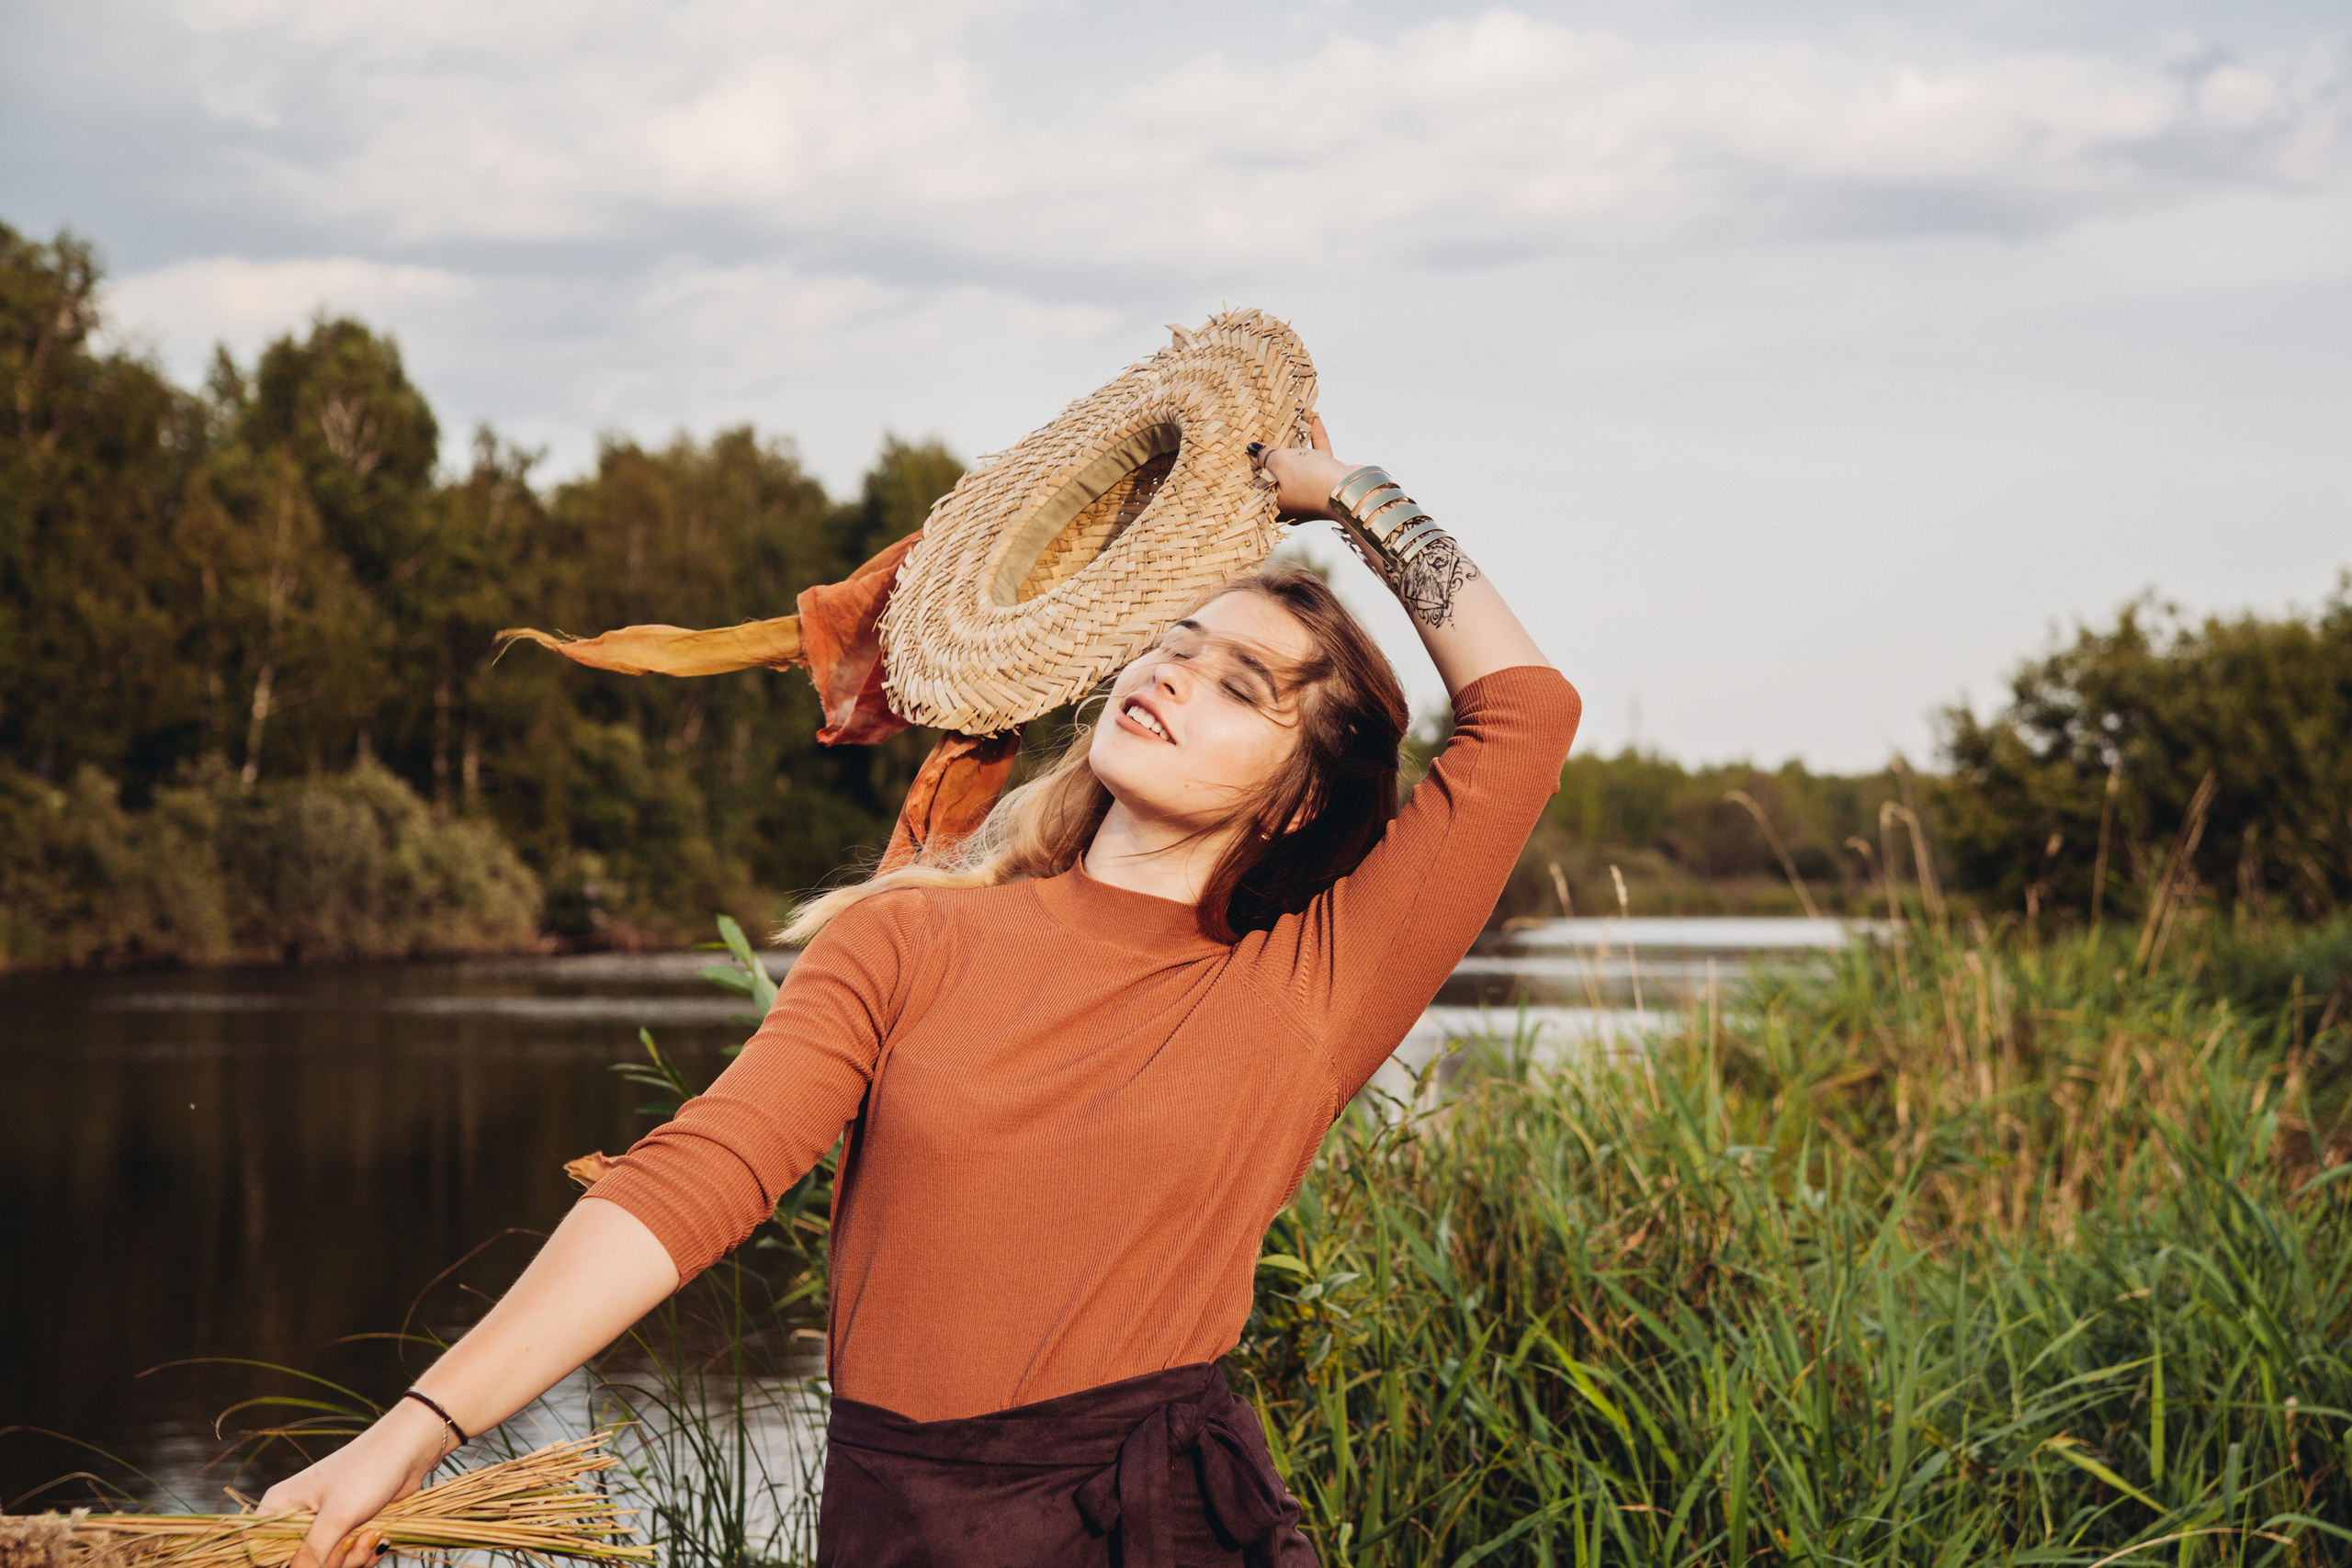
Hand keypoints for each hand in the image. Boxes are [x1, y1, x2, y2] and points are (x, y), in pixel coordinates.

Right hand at [257, 1398, 451, 1567]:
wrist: (410, 1451)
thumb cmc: (368, 1472)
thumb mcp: (336, 1516)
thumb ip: (312, 1555)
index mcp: (278, 1508)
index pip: (263, 1555)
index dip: (287, 1564)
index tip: (316, 1559)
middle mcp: (295, 1519)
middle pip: (300, 1565)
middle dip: (331, 1562)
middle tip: (351, 1540)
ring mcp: (323, 1526)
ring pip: (327, 1566)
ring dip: (353, 1559)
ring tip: (373, 1533)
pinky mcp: (346, 1531)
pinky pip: (348, 1560)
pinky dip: (364, 1555)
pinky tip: (380, 1536)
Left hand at [1250, 414, 1352, 522]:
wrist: (1351, 490)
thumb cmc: (1309, 481)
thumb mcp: (1280, 464)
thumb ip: (1264, 455)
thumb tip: (1252, 450)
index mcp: (1277, 506)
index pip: (1259, 485)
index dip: (1253, 466)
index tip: (1248, 448)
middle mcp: (1294, 502)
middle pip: (1279, 473)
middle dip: (1275, 450)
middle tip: (1267, 431)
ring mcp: (1313, 491)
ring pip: (1300, 463)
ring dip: (1297, 441)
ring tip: (1288, 421)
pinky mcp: (1329, 480)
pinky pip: (1318, 457)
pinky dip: (1315, 439)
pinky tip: (1313, 417)